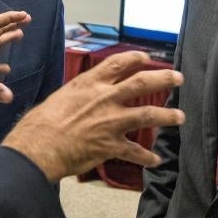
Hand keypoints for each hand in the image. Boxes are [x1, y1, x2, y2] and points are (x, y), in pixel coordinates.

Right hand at [1, 51, 183, 181]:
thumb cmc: (41, 123)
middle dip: (163, 78)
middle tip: (178, 77)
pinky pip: (134, 152)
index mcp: (89, 84)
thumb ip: (80, 95)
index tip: (146, 57)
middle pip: (141, 83)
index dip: (134, 58)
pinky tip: (156, 160)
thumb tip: (84, 97)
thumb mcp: (61, 97)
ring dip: (167, 115)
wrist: (38, 146)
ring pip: (147, 115)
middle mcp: (104, 99)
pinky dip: (147, 157)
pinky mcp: (110, 145)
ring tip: (180, 116)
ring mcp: (110, 122)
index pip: (117, 64)